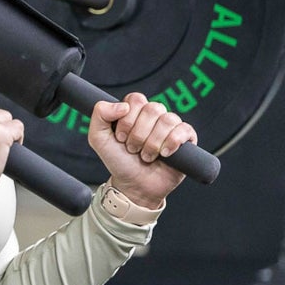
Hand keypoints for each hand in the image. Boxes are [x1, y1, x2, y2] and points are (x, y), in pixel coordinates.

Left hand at [88, 93, 195, 207]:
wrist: (134, 185)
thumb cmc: (118, 161)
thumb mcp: (98, 138)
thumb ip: (100, 114)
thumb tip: (123, 105)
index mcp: (135, 111)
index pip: (136, 99)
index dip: (127, 119)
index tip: (120, 137)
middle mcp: (154, 116)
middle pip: (153, 109)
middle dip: (139, 134)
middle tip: (132, 149)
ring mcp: (171, 127)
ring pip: (168, 120)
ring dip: (153, 142)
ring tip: (146, 155)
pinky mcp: (186, 139)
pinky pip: (184, 130)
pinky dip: (171, 143)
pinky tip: (164, 154)